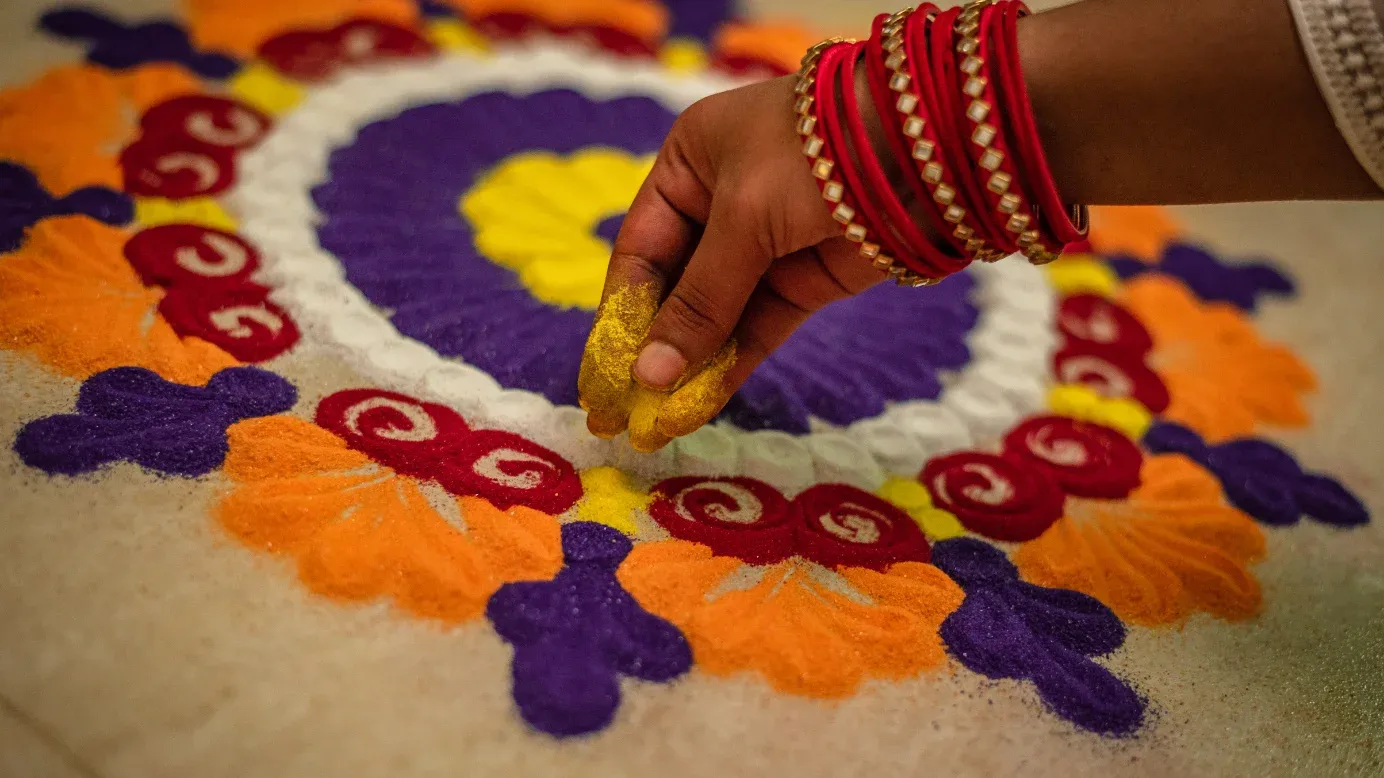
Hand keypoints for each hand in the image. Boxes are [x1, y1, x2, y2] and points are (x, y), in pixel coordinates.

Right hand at [576, 75, 884, 451]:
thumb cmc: (811, 154)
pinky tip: (700, 404)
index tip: (601, 374)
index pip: (639, 250)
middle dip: (651, 350)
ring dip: (689, 367)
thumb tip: (649, 377)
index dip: (619, 315)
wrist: (922, 144)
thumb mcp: (742, 219)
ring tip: (658, 421)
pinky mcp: (804, 281)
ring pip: (715, 317)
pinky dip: (730, 366)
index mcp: (689, 163)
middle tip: (622, 411)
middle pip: (673, 289)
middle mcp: (719, 204)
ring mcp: (764, 246)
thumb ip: (698, 301)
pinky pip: (755, 330)